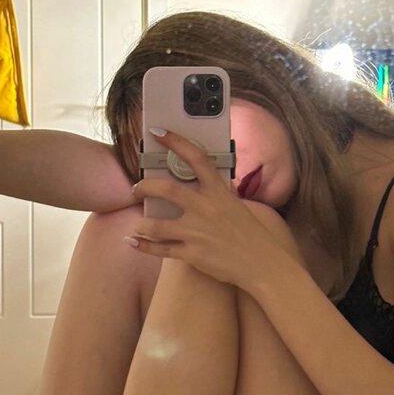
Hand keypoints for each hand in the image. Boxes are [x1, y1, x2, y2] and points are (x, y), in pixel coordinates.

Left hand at [127, 130, 285, 292]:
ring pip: (155, 225)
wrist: (261, 263)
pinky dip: (142, 246)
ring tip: (138, 224)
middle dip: (144, 187)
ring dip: (141, 224)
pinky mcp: (192, 253)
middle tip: (136, 188)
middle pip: (166, 190)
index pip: (196, 158)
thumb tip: (199, 184)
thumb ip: (215, 194)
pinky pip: (160, 249)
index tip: (158, 132)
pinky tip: (132, 242)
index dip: (175, 142)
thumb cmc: (250, 234)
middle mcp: (205, 208)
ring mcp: (196, 232)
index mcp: (218, 192)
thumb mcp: (235, 205)